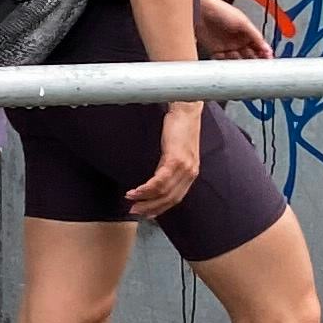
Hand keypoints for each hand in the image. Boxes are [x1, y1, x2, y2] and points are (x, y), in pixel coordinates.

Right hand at [127, 102, 203, 217]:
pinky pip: (159, 182)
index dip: (160, 208)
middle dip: (151, 208)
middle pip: (170, 199)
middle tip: (135, 212)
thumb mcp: (177, 149)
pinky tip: (135, 191)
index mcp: (191, 171)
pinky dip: (146, 189)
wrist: (186, 109)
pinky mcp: (175, 160)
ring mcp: (184, 167)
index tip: (147, 213)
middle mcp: (190, 172)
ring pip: (164, 193)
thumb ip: (170, 164)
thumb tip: (158, 175)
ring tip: (130, 201)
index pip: (176, 197)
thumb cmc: (180, 125)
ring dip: (145, 200)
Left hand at [195, 0, 267, 61]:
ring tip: (242, 65)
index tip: (268, 60)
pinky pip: (222, 60)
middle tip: (257, 66)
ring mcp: (226, 45)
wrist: (201, 11)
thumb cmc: (220, 10)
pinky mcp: (215, 49)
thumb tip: (266, 46)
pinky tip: (229, 63)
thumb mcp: (243, 22)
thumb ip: (256, 35)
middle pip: (249, 54)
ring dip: (240, 63)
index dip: (264, 53)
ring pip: (236, 59)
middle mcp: (237, 39)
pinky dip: (226, 63)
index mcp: (246, 31)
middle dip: (253, 61)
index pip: (259, 45)